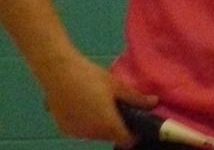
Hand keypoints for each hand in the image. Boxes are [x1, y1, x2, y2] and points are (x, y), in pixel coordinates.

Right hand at [39, 49, 157, 146]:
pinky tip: (79, 103)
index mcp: (109, 126)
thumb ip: (135, 97)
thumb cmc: (89, 75)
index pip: (127, 141)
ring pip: (93, 133)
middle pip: (109, 136)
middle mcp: (93, 135)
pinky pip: (79, 130)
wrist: (58, 71)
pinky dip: (82, 122)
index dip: (132, 133)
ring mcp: (77, 134)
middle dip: (113, 124)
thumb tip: (155, 102)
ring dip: (97, 124)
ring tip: (93, 100)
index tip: (132, 121)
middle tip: (110, 104)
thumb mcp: (115, 84)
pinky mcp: (64, 130)